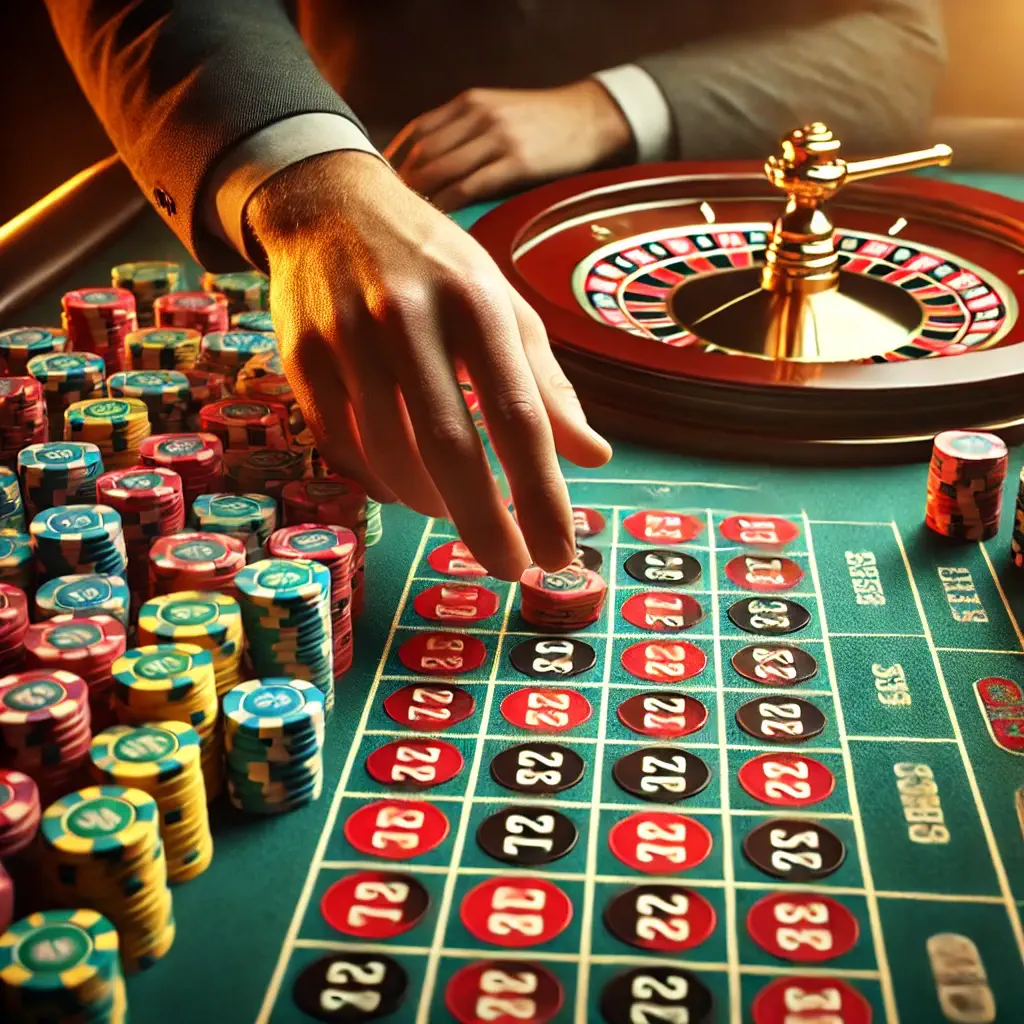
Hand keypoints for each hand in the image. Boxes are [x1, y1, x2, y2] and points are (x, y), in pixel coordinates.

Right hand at [248, 150, 611, 579]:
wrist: (328, 206)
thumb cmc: (435, 264)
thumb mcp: (503, 305)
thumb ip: (548, 383)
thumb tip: (594, 457)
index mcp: (478, 304)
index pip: (519, 417)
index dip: (541, 495)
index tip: (559, 552)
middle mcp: (410, 319)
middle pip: (451, 449)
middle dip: (484, 524)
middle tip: (509, 568)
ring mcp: (347, 339)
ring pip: (390, 455)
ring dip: (430, 503)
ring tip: (454, 511)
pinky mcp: (302, 360)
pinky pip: (343, 446)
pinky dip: (379, 480)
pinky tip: (403, 483)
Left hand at [385, 80, 631, 210]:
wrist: (592, 118)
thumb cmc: (544, 125)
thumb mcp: (500, 113)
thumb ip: (467, 132)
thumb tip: (431, 166)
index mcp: (471, 102)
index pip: (417, 131)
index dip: (395, 160)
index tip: (383, 184)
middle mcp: (479, 115)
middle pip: (423, 152)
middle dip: (402, 183)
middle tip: (390, 211)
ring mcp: (497, 138)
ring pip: (441, 170)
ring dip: (420, 197)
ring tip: (409, 221)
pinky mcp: (516, 163)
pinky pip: (469, 188)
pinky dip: (447, 205)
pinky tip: (437, 221)